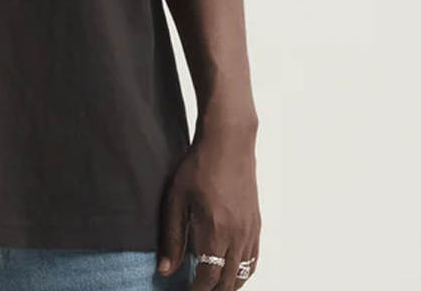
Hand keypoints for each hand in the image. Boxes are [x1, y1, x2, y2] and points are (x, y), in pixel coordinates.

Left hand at [156, 125, 260, 289]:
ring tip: (212, 287)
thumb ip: (172, 238)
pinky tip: (232, 272)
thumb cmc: (198, 167)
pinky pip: (254, 259)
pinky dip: (244, 272)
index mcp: (215, 231)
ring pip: (244, 273)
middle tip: (197, 290)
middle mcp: (237, 236)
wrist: (228, 143)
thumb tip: (165, 270)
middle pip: (228, 281)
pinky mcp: (256, 223)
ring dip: (229, 285)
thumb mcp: (176, 200)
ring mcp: (250, 231)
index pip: (209, 277)